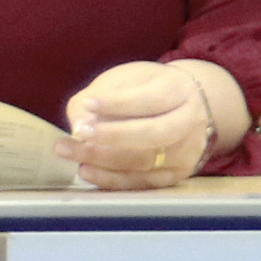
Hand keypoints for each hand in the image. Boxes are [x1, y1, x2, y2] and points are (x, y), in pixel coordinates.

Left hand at [66, 61, 221, 191]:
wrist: (189, 106)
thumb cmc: (149, 89)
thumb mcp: (129, 78)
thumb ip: (102, 94)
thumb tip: (80, 124)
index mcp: (179, 89)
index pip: (150, 99)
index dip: (118, 103)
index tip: (88, 103)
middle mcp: (189, 121)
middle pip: (153, 134)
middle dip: (112, 136)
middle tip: (79, 132)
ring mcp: (185, 151)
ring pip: (144, 162)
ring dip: (102, 160)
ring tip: (71, 152)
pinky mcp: (176, 174)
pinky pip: (141, 183)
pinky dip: (110, 179)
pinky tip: (87, 171)